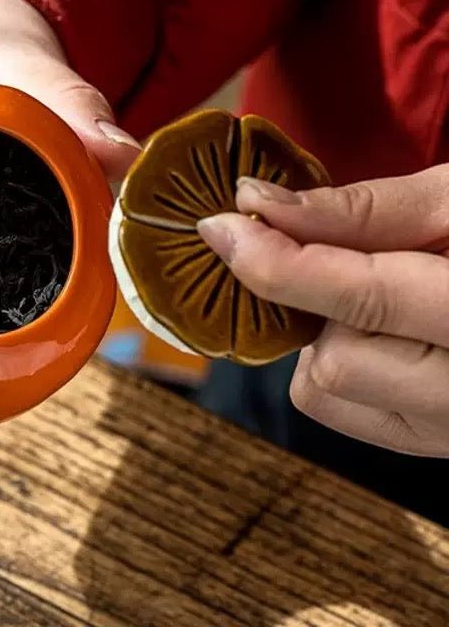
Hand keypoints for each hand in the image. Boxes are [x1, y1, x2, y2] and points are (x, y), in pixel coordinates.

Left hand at [197, 167, 448, 456]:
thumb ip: (364, 209)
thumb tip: (257, 205)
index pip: (359, 298)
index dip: (274, 261)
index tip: (219, 226)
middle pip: (335, 363)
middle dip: (313, 302)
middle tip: (331, 255)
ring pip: (329, 393)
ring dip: (325, 334)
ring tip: (375, 293)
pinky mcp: (436, 442)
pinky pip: (346, 409)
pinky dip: (339, 364)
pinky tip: (380, 329)